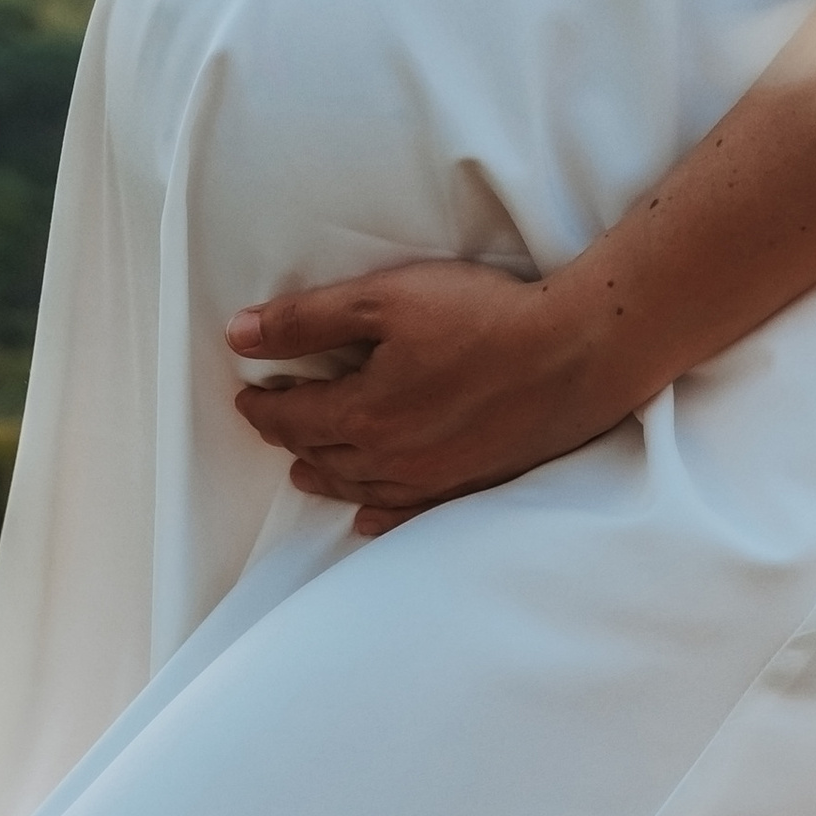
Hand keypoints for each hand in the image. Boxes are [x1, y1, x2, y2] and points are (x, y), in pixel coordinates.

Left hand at [227, 260, 629, 532]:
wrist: (575, 353)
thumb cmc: (482, 317)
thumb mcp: (384, 299)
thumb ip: (307, 320)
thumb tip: (239, 336)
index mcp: (362, 414)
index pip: (291, 417)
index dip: (263, 406)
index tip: (248, 395)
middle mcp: (390, 460)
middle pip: (321, 453)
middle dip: (290, 437)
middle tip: (273, 421)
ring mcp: (432, 480)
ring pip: (358, 487)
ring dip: (325, 473)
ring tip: (305, 466)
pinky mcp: (470, 485)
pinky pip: (408, 512)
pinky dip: (378, 515)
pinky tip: (366, 516)